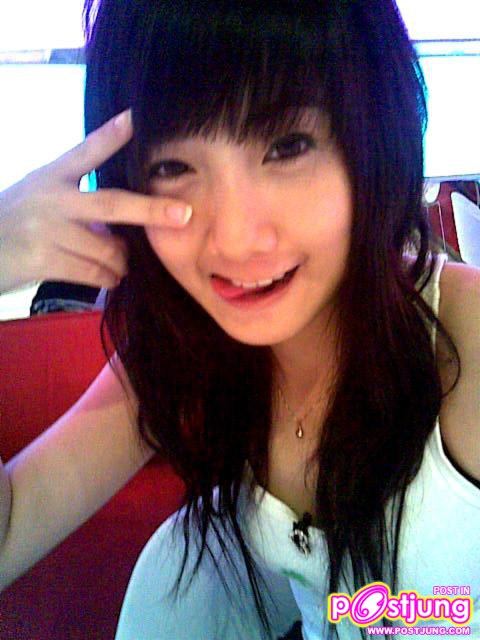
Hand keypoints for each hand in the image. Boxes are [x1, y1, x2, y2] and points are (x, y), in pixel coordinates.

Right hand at [0, 109, 191, 292]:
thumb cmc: (14, 223)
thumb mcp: (38, 195)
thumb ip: (76, 200)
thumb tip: (122, 224)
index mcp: (50, 175)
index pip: (84, 151)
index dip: (111, 135)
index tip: (135, 118)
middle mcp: (49, 198)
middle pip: (110, 204)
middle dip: (150, 210)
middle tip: (183, 214)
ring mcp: (45, 230)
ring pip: (107, 249)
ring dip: (122, 261)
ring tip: (120, 263)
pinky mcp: (43, 260)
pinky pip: (94, 272)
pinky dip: (109, 278)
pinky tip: (109, 277)